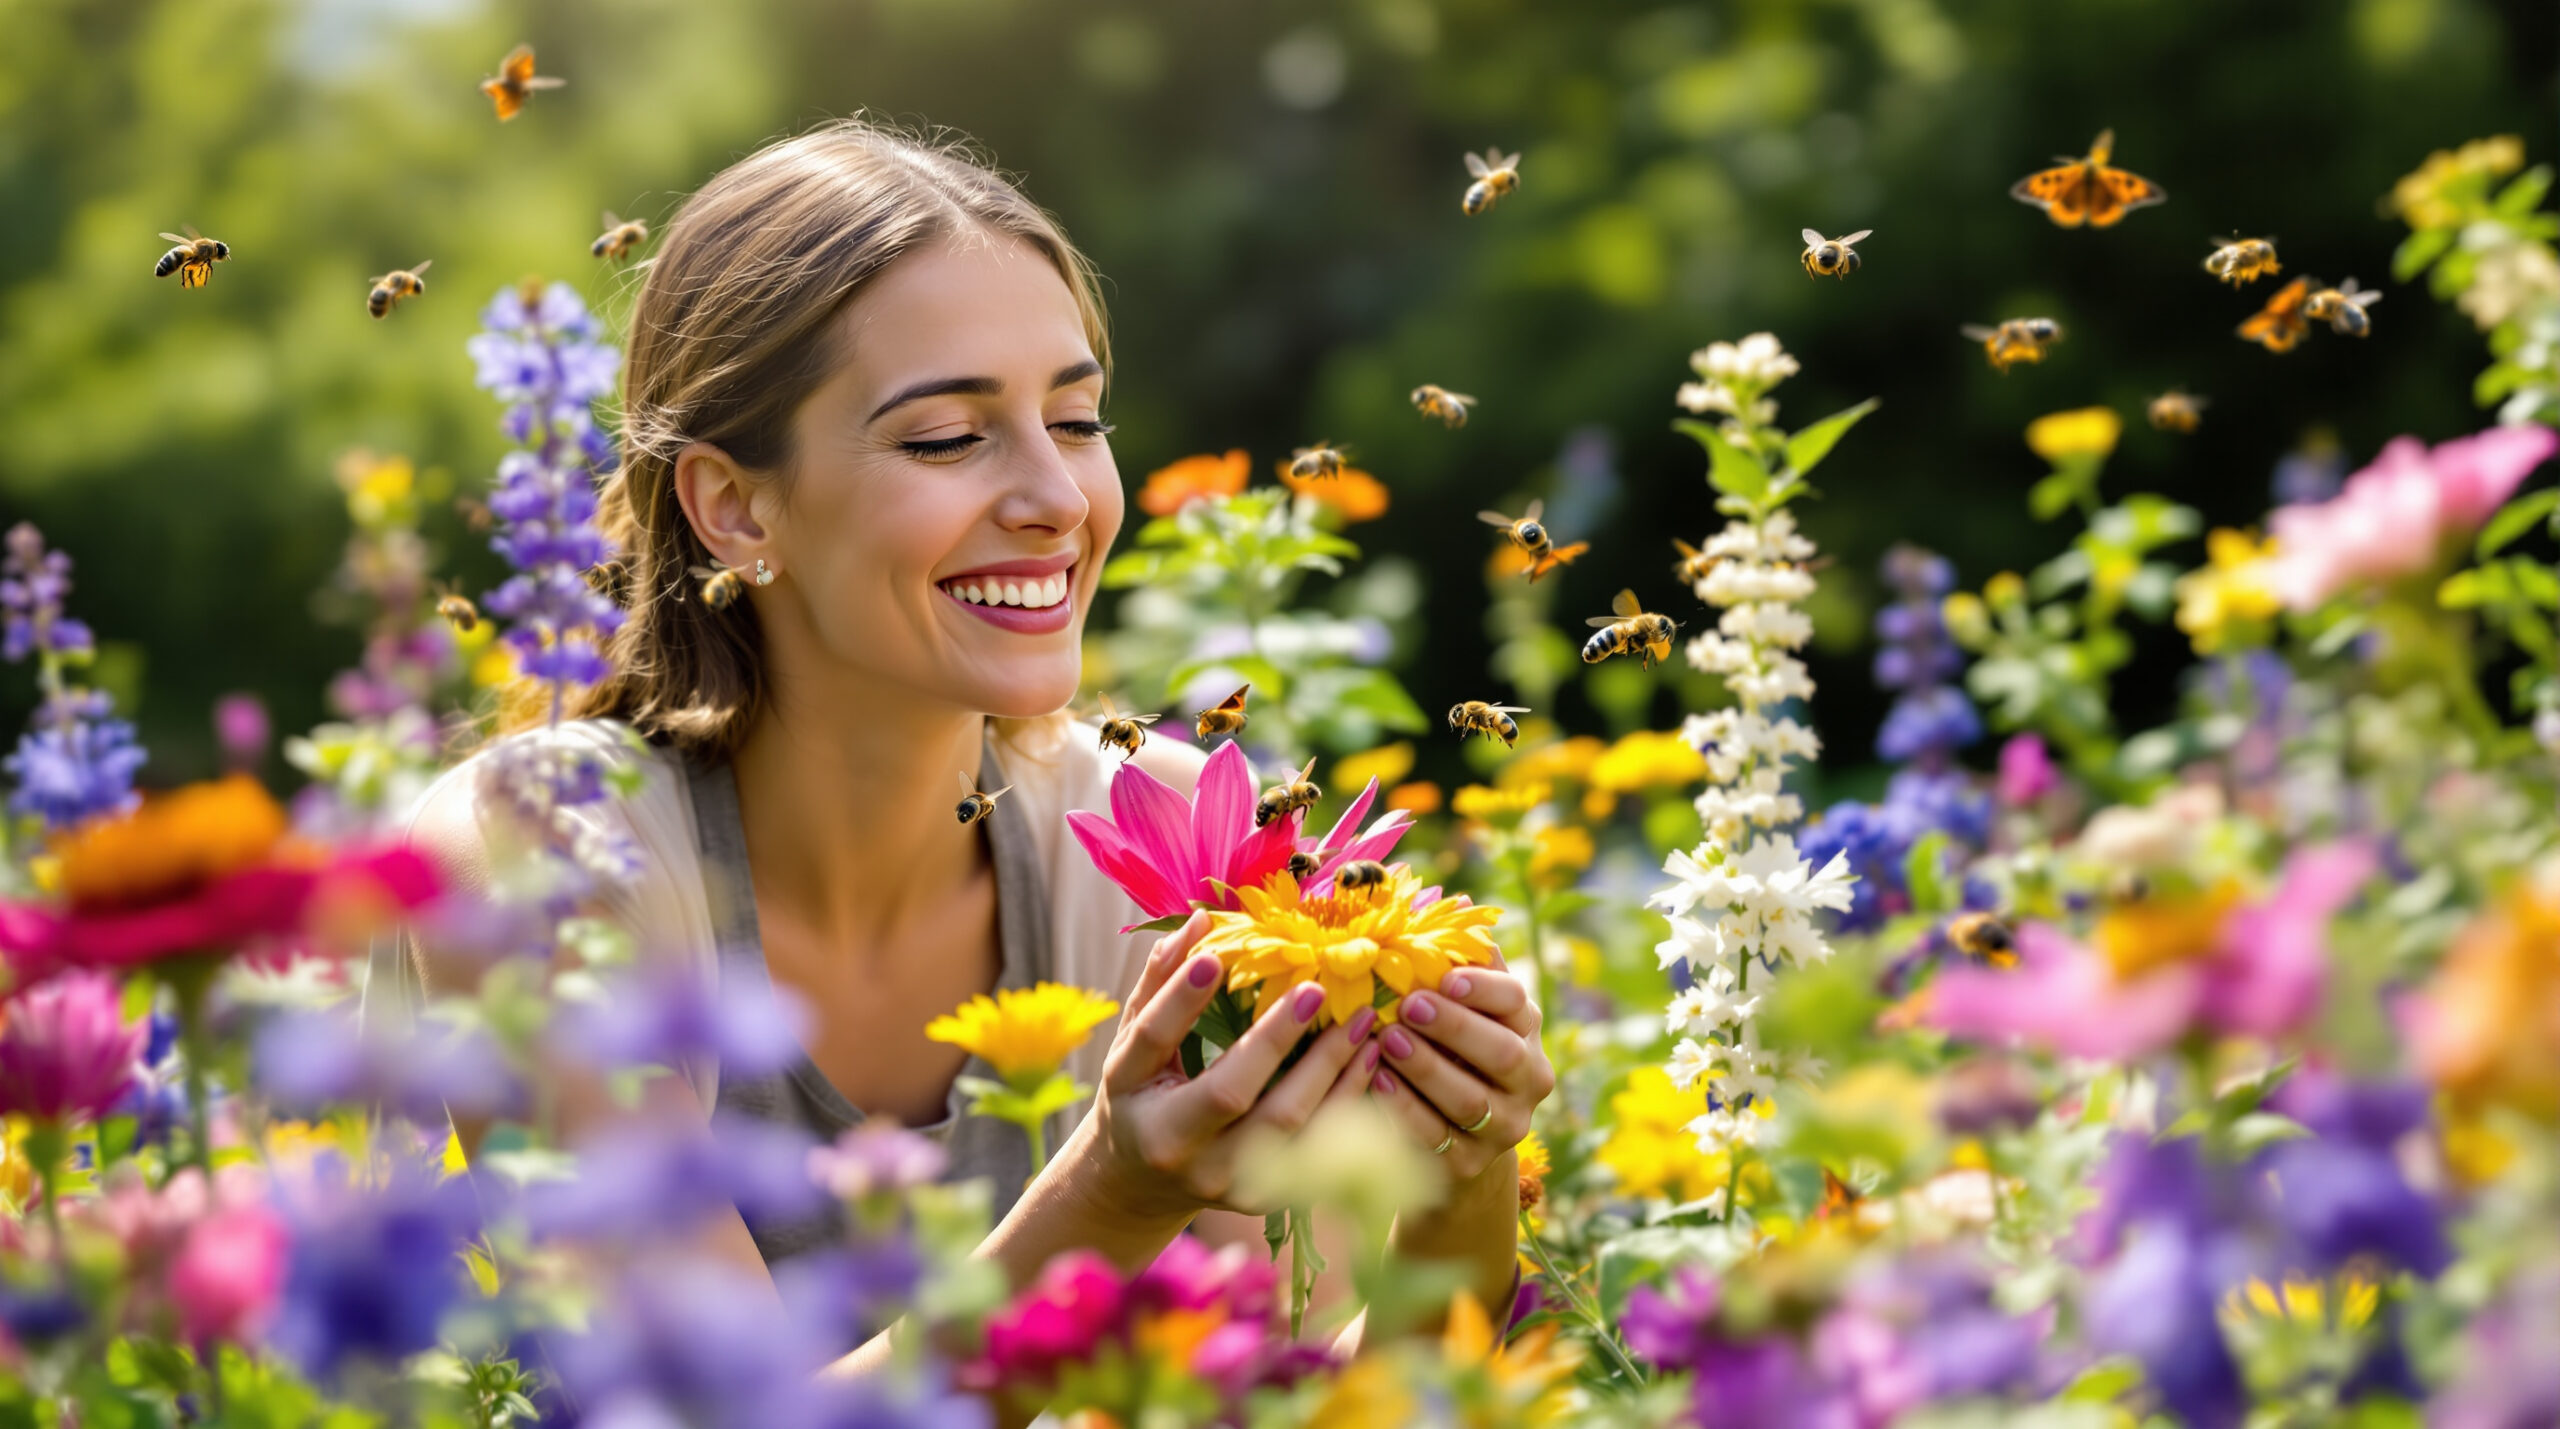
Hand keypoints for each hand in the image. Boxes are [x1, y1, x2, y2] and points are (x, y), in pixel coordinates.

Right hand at [1085, 911, 1380, 1218]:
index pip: (1154, 1040)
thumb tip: (1202, 921)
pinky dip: (1347, 1102)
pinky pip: (1315, 1149)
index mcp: (1130, 1095)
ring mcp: (1220, 1179)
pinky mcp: (1260, 1199)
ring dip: (1332, 1069)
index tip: (1216, 955)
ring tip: (1363, 1022)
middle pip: (1231, 1093)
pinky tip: (1369, 1062)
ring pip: (1287, 1126)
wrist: (1142, 1185)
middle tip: (1315, 988)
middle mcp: (1175, 1145)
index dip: (1180, 998)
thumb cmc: (1141, 1095)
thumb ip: (1161, 984)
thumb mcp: (1134, 1044)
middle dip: (1277, 1038)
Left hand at [1369, 957, 1554, 1182]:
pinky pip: (1438, 1137)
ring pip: (1469, 1099)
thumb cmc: (1449, 1052)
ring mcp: (1504, 1127)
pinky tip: (1378, 1084)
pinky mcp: (1469, 1163)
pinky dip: (1406, 1110)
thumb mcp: (1461, 1009)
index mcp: (1524, 1031)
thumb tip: (1452, 898)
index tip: (1446, 978)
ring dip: (1425, 1068)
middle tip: (1408, 1007)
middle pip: (1502, 1053)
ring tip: (1386, 1042)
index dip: (1483, 989)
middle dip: (1454, 1028)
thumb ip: (1458, 961)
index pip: (1515, 1003)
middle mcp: (1527, 1080)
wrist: (1454, 1141)